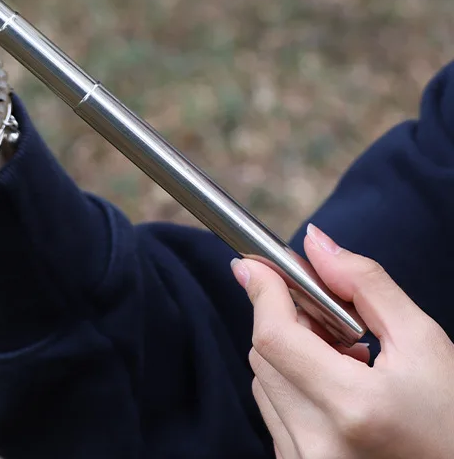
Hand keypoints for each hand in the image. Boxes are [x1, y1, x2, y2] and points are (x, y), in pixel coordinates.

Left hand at [232, 225, 453, 458]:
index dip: (263, 291)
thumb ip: (364, 284)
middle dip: (286, 320)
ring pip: (264, 383)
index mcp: (352, 407)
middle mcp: (319, 445)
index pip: (274, 336)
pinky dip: (294, 388)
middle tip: (328, 315)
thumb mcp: (423, 342)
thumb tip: (314, 243)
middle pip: (264, 355)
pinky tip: (338, 390)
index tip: (258, 265)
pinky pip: (275, 413)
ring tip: (346, 360)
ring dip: (290, 356)